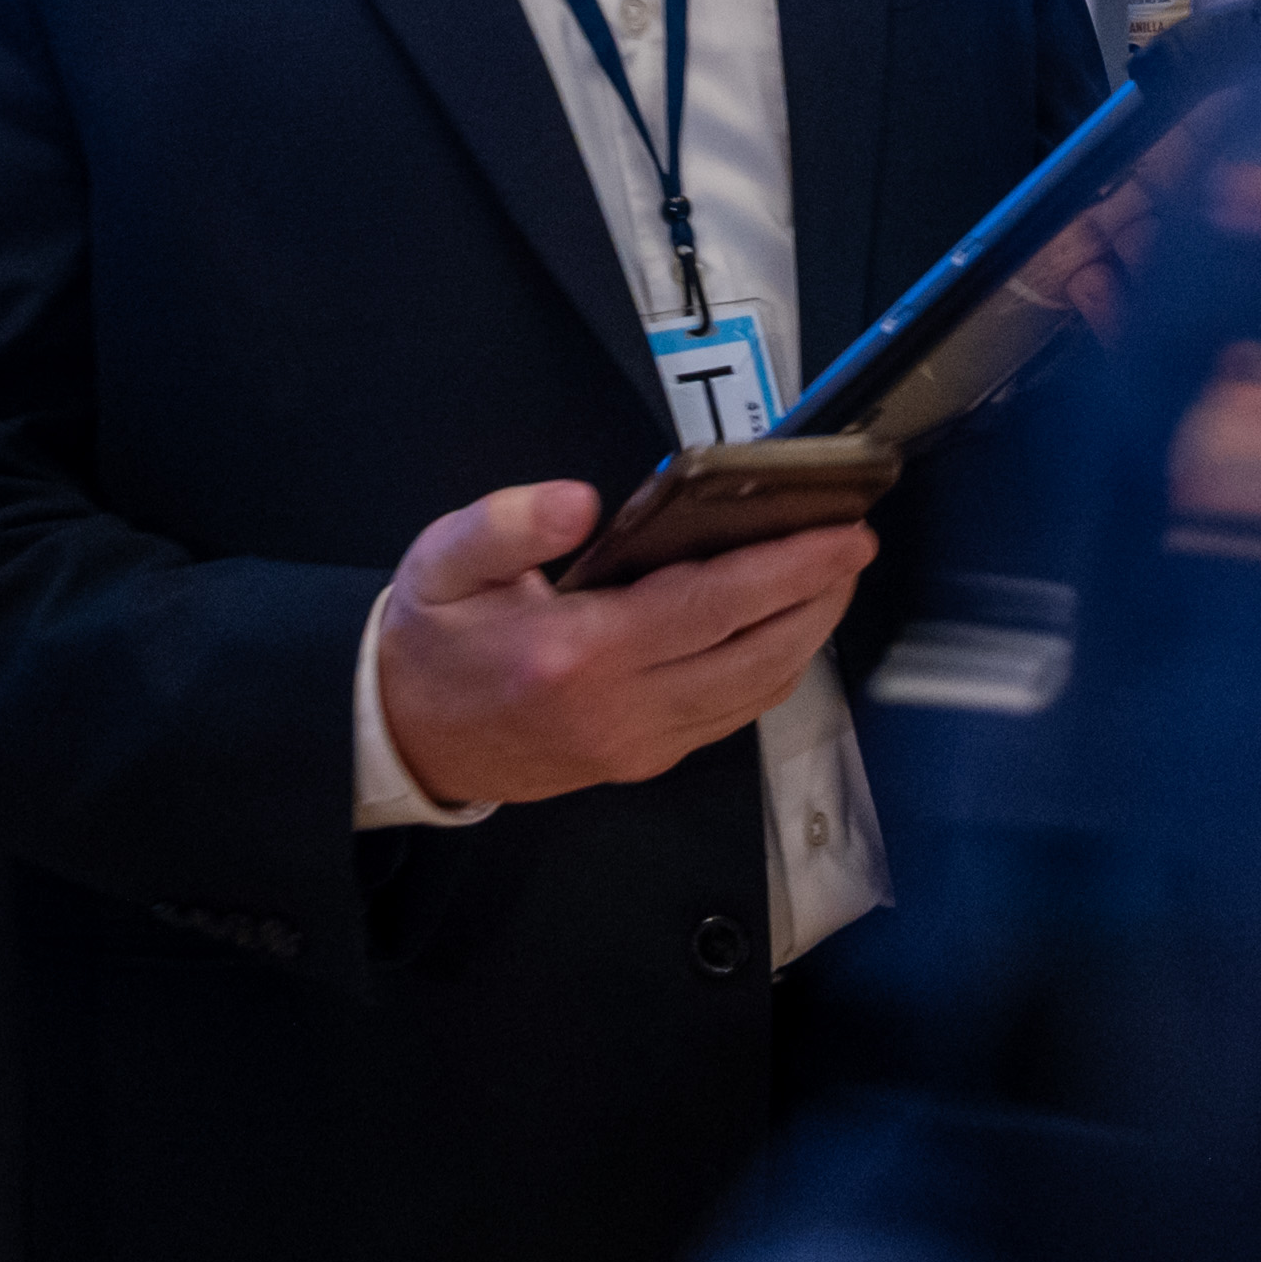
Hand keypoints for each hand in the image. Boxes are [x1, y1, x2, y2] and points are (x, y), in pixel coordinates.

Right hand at [371, 480, 871, 808]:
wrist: (404, 739)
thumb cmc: (430, 642)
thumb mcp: (442, 562)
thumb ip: (509, 522)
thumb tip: (581, 500)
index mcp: (578, 654)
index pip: (714, 606)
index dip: (790, 568)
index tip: (843, 533)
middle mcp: (620, 709)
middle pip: (757, 655)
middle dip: (819, 598)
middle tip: (856, 546)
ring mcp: (637, 744)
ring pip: (754, 693)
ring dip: (807, 635)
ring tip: (832, 580)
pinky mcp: (641, 761)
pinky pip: (729, 717)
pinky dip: (772, 671)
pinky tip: (784, 630)